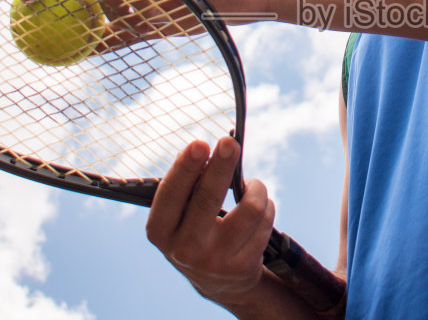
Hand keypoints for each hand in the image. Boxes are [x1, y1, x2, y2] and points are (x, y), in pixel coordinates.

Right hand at [145, 138, 276, 303]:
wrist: (219, 284)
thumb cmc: (196, 234)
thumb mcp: (180, 218)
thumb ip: (188, 188)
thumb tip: (208, 152)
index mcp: (160, 231)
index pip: (171, 193)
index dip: (186, 167)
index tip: (200, 143)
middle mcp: (184, 249)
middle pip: (208, 198)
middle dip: (222, 165)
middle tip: (231, 142)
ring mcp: (215, 261)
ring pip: (250, 208)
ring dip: (256, 188)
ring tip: (253, 187)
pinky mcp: (242, 267)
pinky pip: (265, 222)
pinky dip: (266, 207)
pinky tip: (260, 210)